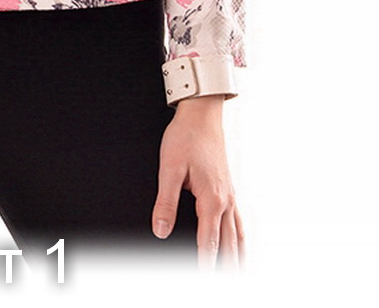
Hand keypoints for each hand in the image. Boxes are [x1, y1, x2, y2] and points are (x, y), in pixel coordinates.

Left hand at [151, 95, 244, 268]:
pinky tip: (239, 245)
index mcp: (211, 199)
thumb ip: (165, 202)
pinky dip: (240, 239)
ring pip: (237, 235)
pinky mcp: (228, 188)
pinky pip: (238, 221)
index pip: (208, 242)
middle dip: (227, 268)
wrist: (202, 114)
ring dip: (238, 258)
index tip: (204, 282)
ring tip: (238, 276)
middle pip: (228, 244)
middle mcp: (225, 200)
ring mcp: (230, 195)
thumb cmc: (186, 136)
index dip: (206, 265)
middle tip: (227, 287)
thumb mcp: (169, 168)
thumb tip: (160, 230)